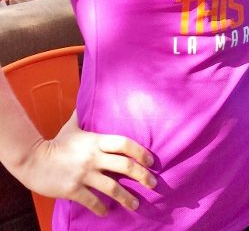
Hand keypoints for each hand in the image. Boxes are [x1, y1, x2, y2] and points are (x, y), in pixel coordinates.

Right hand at [14, 120, 155, 216]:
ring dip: (126, 197)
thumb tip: (87, 97)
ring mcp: (83, 174)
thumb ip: (83, 115)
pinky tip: (106, 212)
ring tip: (135, 204)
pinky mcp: (73, 189)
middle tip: (153, 184)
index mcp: (96, 141)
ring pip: (112, 187)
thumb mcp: (71, 127)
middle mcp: (93, 157)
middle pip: (124, 166)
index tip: (151, 161)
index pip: (124, 143)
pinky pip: (92, 201)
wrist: (32, 160)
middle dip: (142, 176)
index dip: (140, 151)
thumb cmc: (55, 144)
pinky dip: (101, 208)